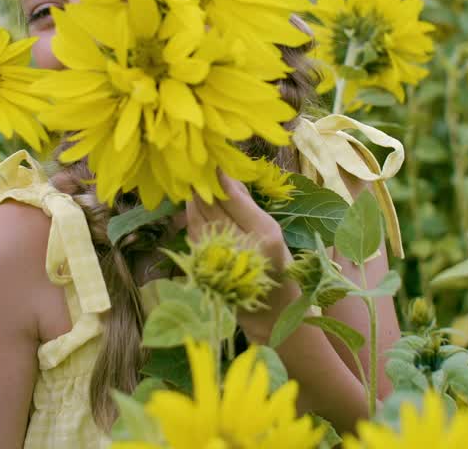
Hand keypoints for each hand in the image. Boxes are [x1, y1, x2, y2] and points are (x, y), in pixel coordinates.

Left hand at [186, 169, 298, 341]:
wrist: (268, 308)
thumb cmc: (276, 264)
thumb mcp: (270, 231)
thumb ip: (247, 204)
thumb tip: (227, 175)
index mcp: (263, 234)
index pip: (233, 198)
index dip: (220, 177)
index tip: (214, 159)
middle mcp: (238, 245)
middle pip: (211, 205)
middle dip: (202, 182)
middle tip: (197, 162)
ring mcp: (217, 256)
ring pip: (197, 216)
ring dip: (193, 196)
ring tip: (192, 177)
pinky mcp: (203, 263)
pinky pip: (192, 230)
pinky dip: (191, 214)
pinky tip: (193, 203)